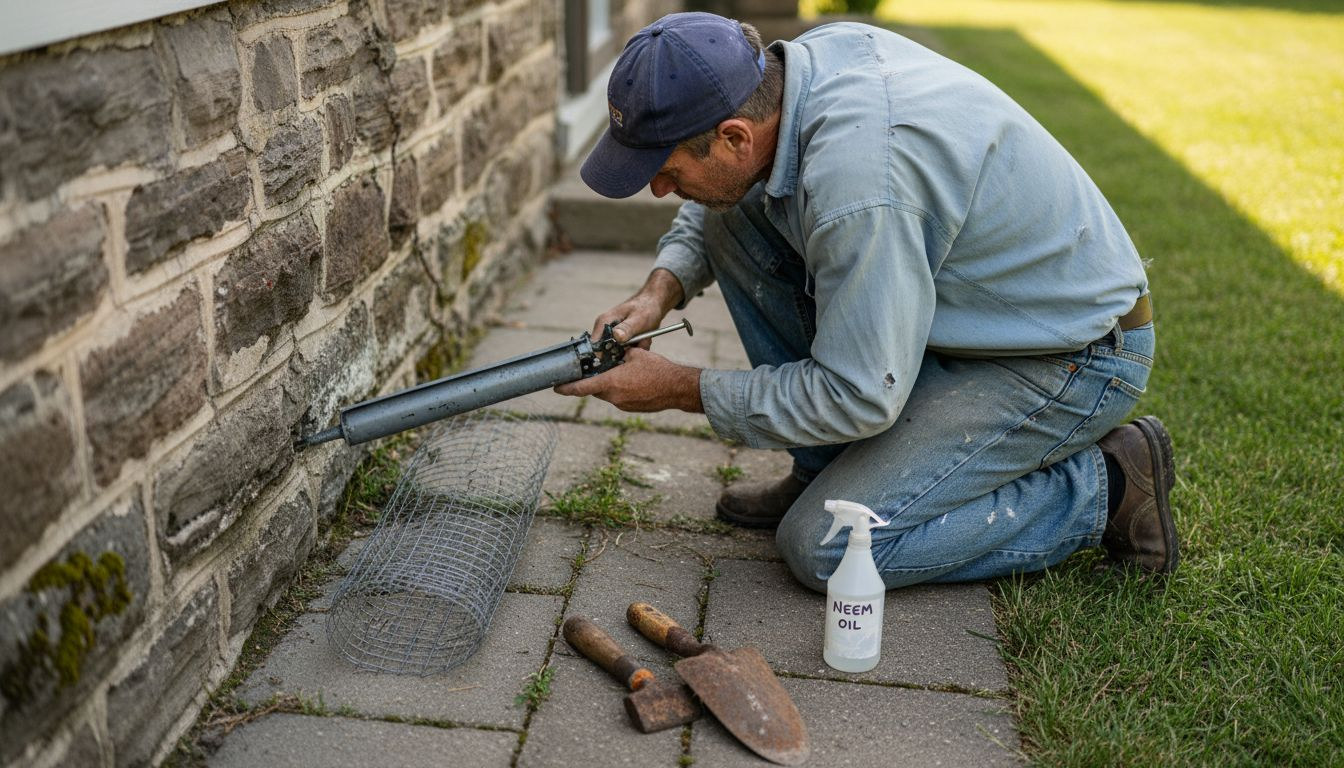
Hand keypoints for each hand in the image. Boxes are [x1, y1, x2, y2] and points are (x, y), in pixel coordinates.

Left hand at [555, 348, 702, 412]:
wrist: (677, 388)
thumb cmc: (657, 369)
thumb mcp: (635, 354)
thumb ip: (618, 354)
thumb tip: (611, 350)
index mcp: (611, 382)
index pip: (581, 387)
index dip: (566, 388)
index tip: (556, 387)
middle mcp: (613, 397)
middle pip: (595, 388)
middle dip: (594, 379)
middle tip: (596, 369)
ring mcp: (622, 404)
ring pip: (607, 392)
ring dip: (609, 383)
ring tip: (623, 372)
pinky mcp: (630, 408)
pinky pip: (619, 397)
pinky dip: (620, 389)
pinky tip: (633, 381)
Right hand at [591, 269, 684, 346]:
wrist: (654, 303)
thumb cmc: (646, 307)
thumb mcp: (639, 318)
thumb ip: (627, 328)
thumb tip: (616, 337)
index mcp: (603, 323)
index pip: (596, 348)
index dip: (608, 356)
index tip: (625, 353)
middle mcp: (604, 330)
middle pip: (609, 354)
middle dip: (626, 353)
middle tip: (640, 342)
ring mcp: (612, 335)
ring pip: (621, 354)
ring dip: (634, 350)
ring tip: (644, 338)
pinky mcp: (620, 339)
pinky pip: (627, 351)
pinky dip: (637, 348)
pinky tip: (644, 339)